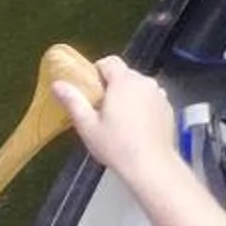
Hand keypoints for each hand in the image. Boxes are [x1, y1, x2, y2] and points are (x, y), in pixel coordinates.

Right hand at [55, 59, 179, 182]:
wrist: (151, 163)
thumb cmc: (115, 145)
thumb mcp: (87, 125)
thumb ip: (73, 101)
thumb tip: (58, 84)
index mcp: (124, 81)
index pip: (110, 61)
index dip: (96, 71)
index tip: (89, 89)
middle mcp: (145, 82)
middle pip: (124, 73)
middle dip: (110, 85)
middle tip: (98, 108)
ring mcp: (160, 93)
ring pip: (138, 85)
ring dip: (126, 94)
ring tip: (116, 119)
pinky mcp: (168, 106)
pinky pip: (150, 97)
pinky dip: (141, 104)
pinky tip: (134, 125)